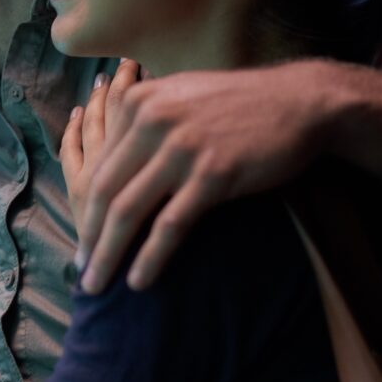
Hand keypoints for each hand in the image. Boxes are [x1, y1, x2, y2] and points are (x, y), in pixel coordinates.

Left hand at [72, 58, 352, 293]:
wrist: (300, 102)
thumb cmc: (238, 105)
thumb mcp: (179, 96)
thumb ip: (141, 120)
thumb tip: (107, 156)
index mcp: (138, 102)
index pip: (99, 166)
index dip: (85, 209)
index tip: (81, 241)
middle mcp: (153, 121)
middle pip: (104, 191)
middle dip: (89, 237)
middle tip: (82, 272)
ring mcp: (182, 147)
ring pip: (129, 211)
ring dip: (109, 254)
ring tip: (99, 285)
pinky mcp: (213, 173)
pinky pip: (171, 224)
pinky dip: (151, 256)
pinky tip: (140, 280)